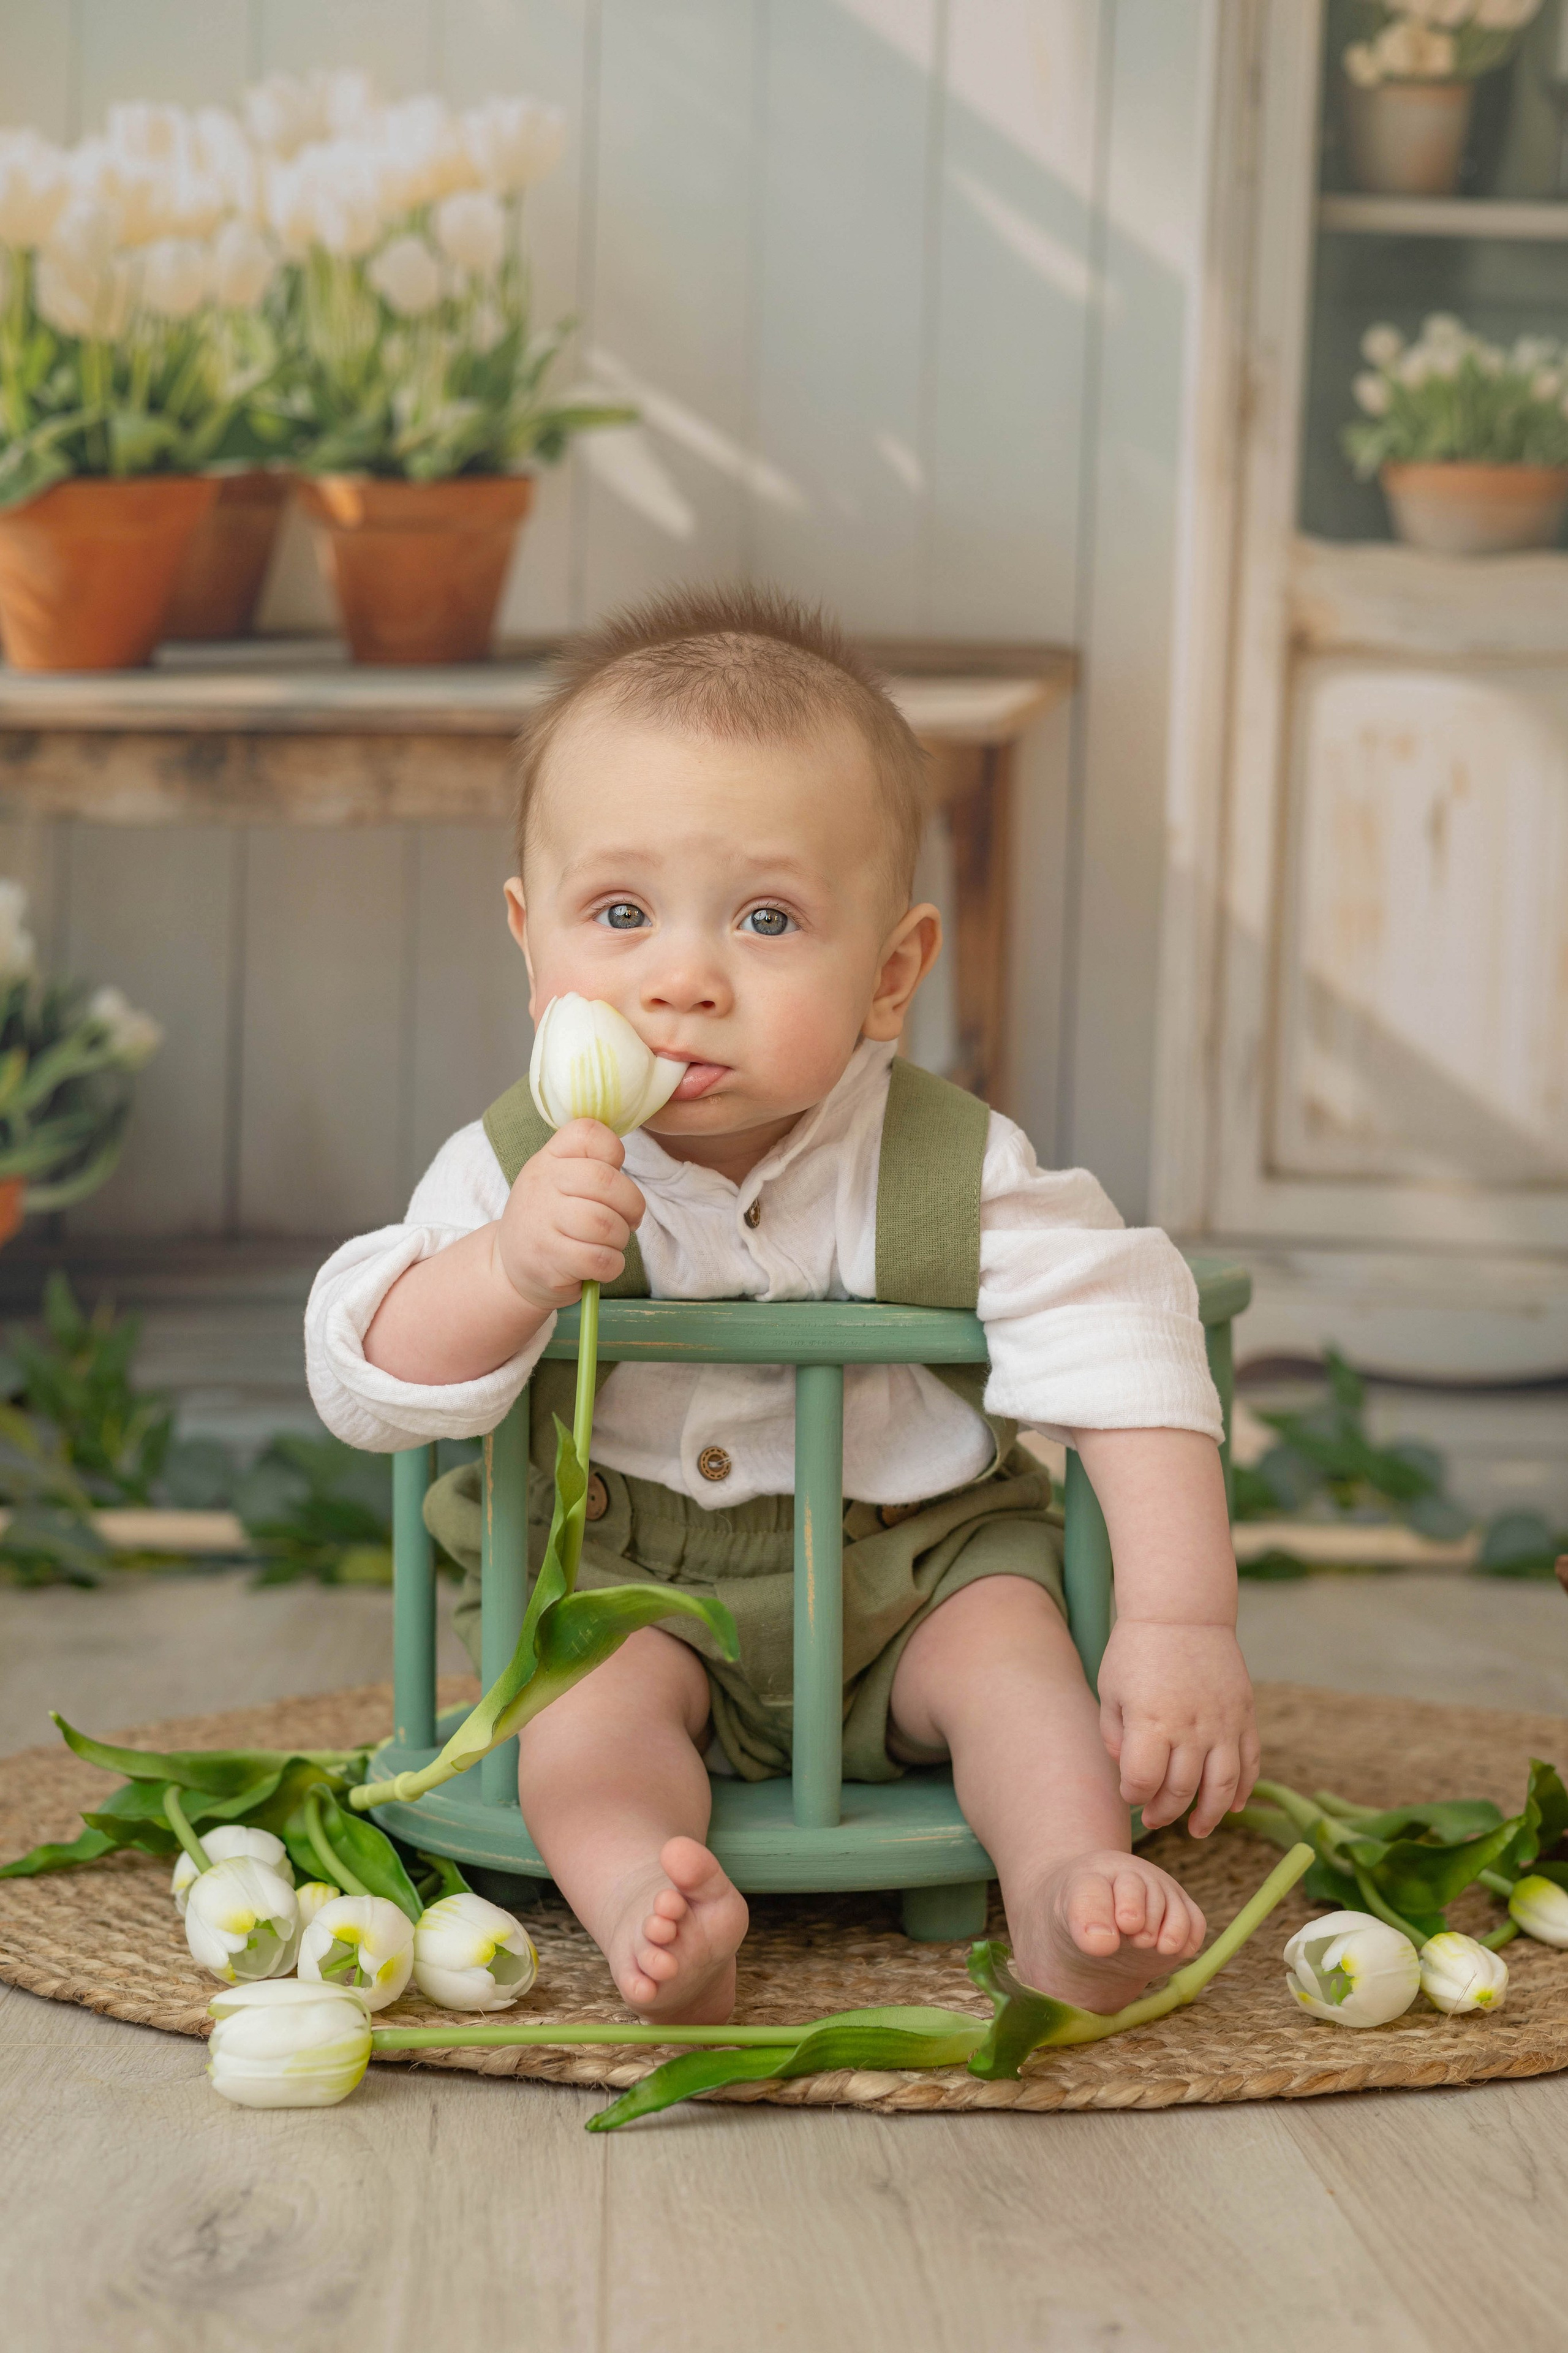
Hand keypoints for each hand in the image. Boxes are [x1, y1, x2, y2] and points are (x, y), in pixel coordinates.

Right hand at [494, 1118, 645, 1315]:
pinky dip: (613, 1265)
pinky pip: (600, 1259)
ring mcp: (542, 1222)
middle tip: (630, 1219)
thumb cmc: (548, 1218)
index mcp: (548, 1158)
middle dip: (632, 1204)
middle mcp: (541, 1184)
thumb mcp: (557, 1179)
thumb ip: (588, 1162)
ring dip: (620, 1238)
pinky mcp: (548, 1258)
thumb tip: (621, 1158)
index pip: (589, 1133)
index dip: (614, 1151)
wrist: (509, 1265)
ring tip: (611, 1242)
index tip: (614, 1174)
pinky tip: (601, 1264)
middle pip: (606, 1181)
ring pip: (606, 1224)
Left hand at [1096, 1619, 1258, 1836]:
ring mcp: (1222, 1723)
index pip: (1142, 1780)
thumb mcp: (1110, 1689)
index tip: (1129, 1792)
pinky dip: (1242, 1789)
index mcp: (1150, 1720)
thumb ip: (1113, 1734)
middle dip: (1164, 1811)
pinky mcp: (1244, 1716)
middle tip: (1153, 1818)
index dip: (1133, 1795)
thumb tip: (1126, 1770)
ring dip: (1209, 1815)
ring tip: (1197, 1830)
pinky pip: (1249, 1762)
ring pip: (1221, 1786)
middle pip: (1180, 1789)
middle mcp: (1190, 1727)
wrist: (1182, 1613)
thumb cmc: (1137, 1650)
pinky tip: (1230, 1806)